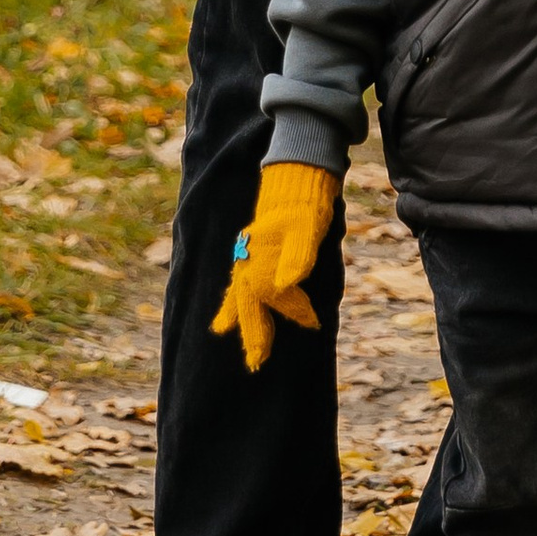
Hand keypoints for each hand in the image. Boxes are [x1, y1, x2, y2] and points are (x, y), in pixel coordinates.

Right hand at [210, 161, 340, 372]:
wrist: (295, 173)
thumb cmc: (305, 203)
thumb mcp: (307, 228)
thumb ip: (298, 256)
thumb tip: (289, 283)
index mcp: (261, 258)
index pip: (274, 296)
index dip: (294, 310)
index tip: (314, 322)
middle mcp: (249, 259)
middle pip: (248, 302)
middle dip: (253, 331)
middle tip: (256, 362)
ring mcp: (248, 254)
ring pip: (239, 292)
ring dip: (237, 316)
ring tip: (222, 331)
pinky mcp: (252, 249)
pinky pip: (240, 279)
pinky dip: (233, 295)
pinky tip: (229, 303)